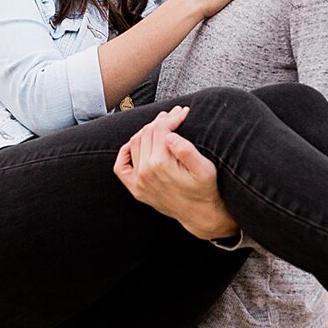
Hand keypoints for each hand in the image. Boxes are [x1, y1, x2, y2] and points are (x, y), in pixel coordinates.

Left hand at [113, 107, 240, 239]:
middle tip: (174, 114)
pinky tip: (136, 144)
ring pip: (135, 144)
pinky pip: (121, 167)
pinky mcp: (136, 189)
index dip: (172, 118)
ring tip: (161, 125)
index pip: (160, 130)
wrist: (200, 215)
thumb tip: (169, 136)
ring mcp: (138, 181)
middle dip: (161, 121)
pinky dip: (126, 152)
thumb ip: (187, 151)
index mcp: (160, 164)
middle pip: (147, 134)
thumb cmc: (205, 190)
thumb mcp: (205, 169)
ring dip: (146, 131)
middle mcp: (144, 172)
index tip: (183, 112)